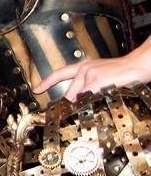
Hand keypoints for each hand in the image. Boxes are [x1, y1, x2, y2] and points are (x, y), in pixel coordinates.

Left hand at [34, 51, 150, 100]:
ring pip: (79, 97)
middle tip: (78, 111)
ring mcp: (90, 74)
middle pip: (70, 94)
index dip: (46, 82)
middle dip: (75, 105)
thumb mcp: (100, 76)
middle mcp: (84, 69)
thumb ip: (87, 86)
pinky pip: (89, 97)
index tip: (37, 89)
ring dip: (86, 104)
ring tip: (100, 100)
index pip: (59, 74)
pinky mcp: (98, 80)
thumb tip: (76, 101)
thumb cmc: (122, 73)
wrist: (138, 64)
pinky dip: (93, 102)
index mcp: (83, 67)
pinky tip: (102, 100)